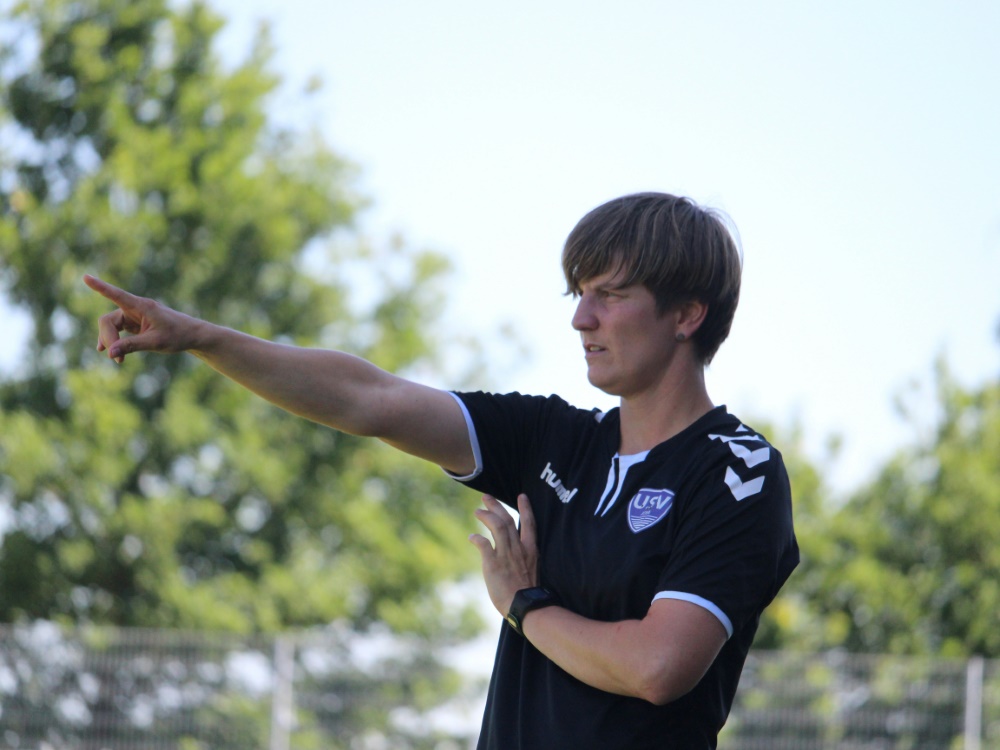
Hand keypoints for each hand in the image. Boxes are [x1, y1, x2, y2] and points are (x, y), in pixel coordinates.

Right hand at [83, 275, 197, 362]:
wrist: (192, 336)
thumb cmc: (177, 335)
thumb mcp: (155, 342)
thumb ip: (132, 346)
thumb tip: (109, 352)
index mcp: (141, 306)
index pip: (116, 295)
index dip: (100, 287)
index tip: (86, 277)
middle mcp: (135, 308)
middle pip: (108, 320)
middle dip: (108, 338)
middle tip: (116, 358)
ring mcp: (134, 316)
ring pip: (111, 326)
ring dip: (111, 342)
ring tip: (118, 361)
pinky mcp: (135, 324)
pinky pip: (117, 330)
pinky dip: (113, 341)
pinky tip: (107, 351)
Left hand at [469, 493, 538, 616]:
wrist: (525, 606)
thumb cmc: (528, 594)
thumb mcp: (532, 571)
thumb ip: (524, 559)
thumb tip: (515, 556)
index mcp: (530, 550)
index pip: (529, 523)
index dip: (525, 508)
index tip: (521, 496)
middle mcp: (518, 548)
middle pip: (507, 519)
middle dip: (497, 506)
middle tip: (487, 497)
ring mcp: (506, 554)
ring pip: (496, 526)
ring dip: (486, 516)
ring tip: (477, 511)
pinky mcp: (493, 563)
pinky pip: (483, 544)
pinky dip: (476, 538)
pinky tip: (471, 537)